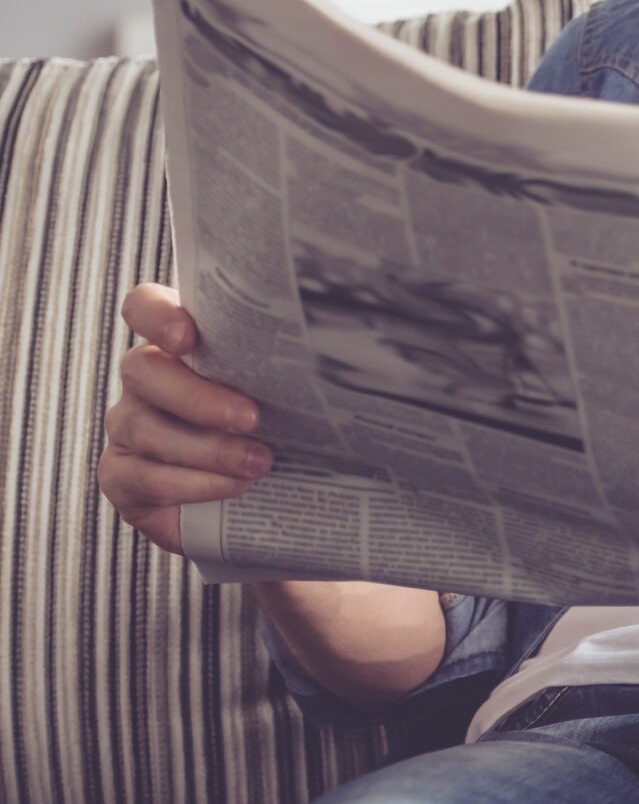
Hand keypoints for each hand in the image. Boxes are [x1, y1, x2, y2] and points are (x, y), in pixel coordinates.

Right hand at [99, 284, 269, 553]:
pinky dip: (196, 483)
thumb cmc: (283, 426)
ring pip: (146, 428)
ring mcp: (129, 426)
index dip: (156, 315)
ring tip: (260, 462)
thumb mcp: (289, 390)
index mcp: (179, 342)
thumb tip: (349, 348)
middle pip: (143, 370)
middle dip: (198, 397)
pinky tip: (236, 486)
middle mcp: (146, 378)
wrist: (268, 497)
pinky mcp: (123, 476)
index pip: (143, 306)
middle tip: (251, 418)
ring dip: (208, 448)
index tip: (188, 337)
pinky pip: (146, 477)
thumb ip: (294, 364)